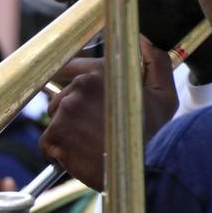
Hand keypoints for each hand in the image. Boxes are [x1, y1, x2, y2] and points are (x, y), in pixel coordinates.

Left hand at [39, 37, 177, 190]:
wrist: (143, 172)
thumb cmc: (154, 136)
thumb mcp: (164, 95)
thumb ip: (154, 62)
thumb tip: (143, 40)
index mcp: (102, 74)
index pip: (74, 69)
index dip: (73, 83)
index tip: (71, 93)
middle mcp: (80, 88)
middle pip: (63, 98)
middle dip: (75, 114)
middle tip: (96, 131)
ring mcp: (65, 111)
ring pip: (55, 120)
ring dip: (67, 132)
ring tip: (91, 145)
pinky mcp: (54, 134)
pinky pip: (47, 142)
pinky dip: (58, 152)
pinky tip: (79, 157)